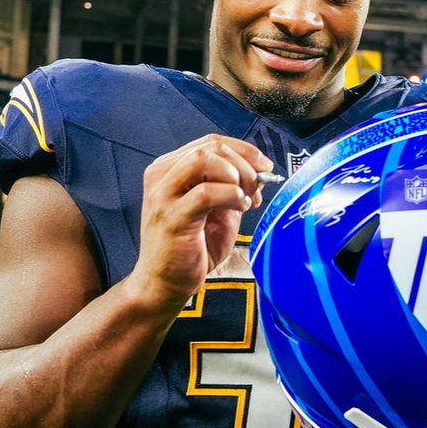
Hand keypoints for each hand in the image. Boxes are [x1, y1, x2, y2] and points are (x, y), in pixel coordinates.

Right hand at [129, 134, 272, 309]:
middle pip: (210, 147)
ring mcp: (163, 195)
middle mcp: (162, 176)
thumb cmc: (189, 250)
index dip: (244, 150)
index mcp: (170, 170)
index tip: (265, 167)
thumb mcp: (217, 212)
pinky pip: (206, 193)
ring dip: (235, 175)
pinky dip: (230, 196)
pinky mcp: (171, 216)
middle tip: (258, 186)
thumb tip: (259, 173)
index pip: (211, 142)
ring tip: (245, 198)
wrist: (164, 285)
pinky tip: (239, 207)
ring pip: (204, 159)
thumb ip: (233, 189)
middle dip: (244, 163)